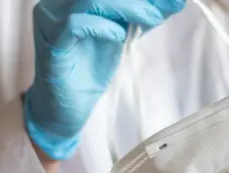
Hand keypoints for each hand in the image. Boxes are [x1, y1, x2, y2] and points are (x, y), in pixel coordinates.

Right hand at [23, 0, 184, 159]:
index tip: (169, 1)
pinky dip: (102, 26)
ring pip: (90, 0)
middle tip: (160, 8)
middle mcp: (58, 2)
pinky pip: (75, 24)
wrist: (68, 105)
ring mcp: (51, 20)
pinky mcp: (51, 41)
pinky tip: (119, 36)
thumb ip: (144, 16)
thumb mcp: (124, 34)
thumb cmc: (91, 67)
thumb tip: (176, 1)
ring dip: (126, 7)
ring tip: (149, 18)